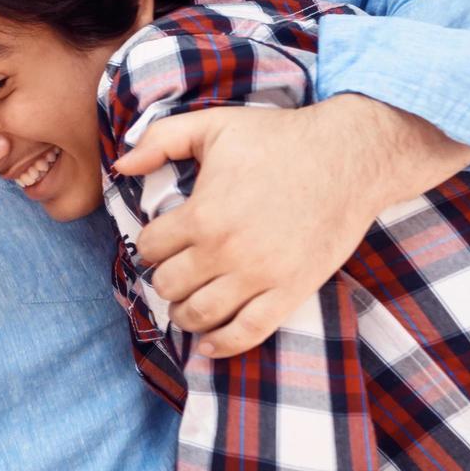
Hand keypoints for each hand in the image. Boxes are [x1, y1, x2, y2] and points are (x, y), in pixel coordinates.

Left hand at [113, 94, 469, 357]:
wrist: (349, 157)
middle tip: (171, 271)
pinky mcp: (291, 291)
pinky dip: (222, 345)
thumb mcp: (212, 125)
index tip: (157, 242)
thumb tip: (120, 166)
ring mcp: (259, 276)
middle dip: (163, 279)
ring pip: (199, 314)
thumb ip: (159, 140)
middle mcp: (225, 251)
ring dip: (183, 314)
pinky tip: (208, 344)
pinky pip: (248, 332)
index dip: (147, 245)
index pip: (149, 247)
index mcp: (202, 214)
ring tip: (183, 304)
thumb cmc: (277, 137)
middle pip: (169, 284)